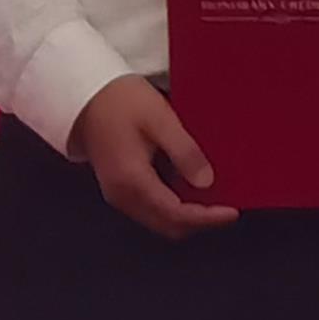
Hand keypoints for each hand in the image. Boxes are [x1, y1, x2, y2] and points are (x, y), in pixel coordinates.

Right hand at [70, 73, 236, 235]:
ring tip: (211, 199)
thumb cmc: (121, 101)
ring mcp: (116, 194)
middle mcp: (122, 195)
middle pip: (167, 226)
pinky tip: (187, 190)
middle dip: (199, 221)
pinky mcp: (116, 188)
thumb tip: (207, 183)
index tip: (234, 211)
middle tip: (226, 206)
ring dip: (186, 216)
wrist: (84, 94)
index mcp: (132, 180)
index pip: (176, 214)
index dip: (208, 217)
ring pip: (159, 220)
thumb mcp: (160, 118)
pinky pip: (149, 210)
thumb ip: (184, 152)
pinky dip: (172, 207)